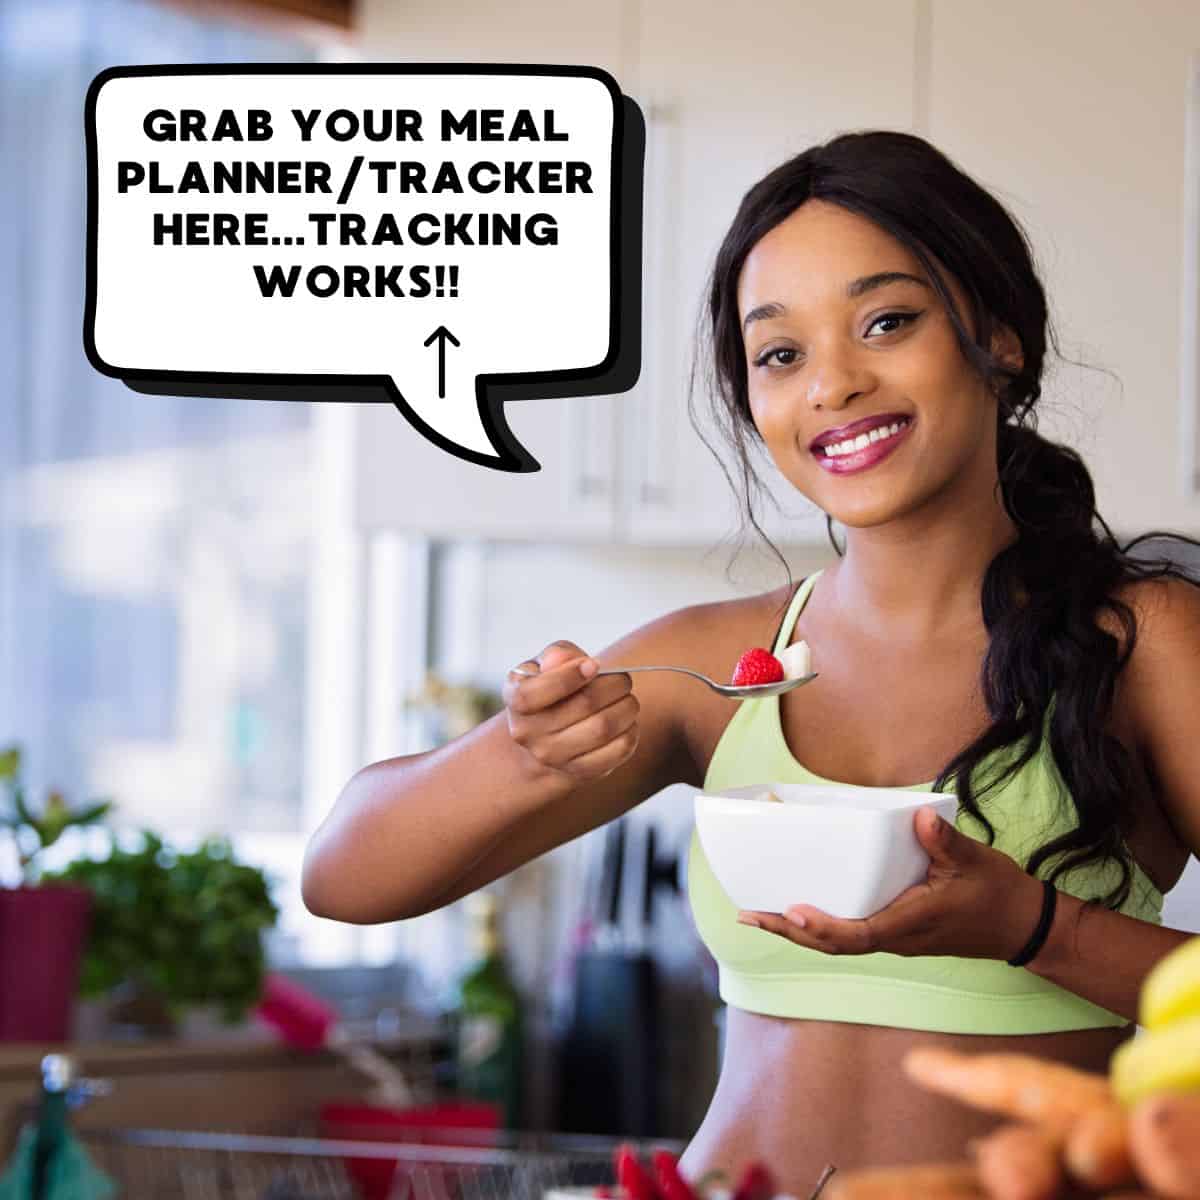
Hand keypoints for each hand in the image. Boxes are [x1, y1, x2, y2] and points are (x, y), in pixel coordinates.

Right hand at [503, 641, 638, 783]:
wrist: (544, 739)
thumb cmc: (550, 690)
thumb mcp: (545, 665)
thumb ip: (557, 654)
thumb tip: (567, 659)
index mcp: (515, 699)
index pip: (534, 693)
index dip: (568, 676)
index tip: (593, 665)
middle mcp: (528, 732)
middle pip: (584, 704)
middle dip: (614, 685)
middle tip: (623, 679)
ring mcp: (552, 756)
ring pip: (603, 728)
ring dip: (627, 708)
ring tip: (628, 699)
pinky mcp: (579, 772)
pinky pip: (617, 751)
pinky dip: (630, 732)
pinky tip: (627, 722)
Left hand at [737, 806, 1047, 961]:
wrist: (1022, 925)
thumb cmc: (997, 893)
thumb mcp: (974, 861)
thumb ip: (945, 841)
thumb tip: (920, 817)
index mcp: (910, 924)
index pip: (857, 935)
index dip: (822, 927)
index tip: (791, 911)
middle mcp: (895, 937)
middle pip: (832, 944)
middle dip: (788, 932)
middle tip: (747, 915)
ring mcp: (893, 937)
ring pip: (836, 943)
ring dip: (796, 932)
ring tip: (757, 916)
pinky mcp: (895, 931)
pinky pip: (848, 934)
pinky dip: (818, 926)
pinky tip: (797, 912)